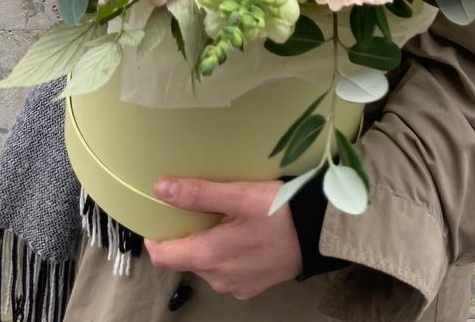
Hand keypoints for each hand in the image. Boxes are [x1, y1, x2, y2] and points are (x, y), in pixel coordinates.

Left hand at [144, 177, 302, 299]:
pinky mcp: (251, 287)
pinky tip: (240, 232)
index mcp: (210, 256)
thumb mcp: (240, 194)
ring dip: (206, 242)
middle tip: (195, 205)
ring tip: (220, 215)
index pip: (162, 256)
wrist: (321, 233)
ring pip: (206, 264)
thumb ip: (199, 193)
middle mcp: (218, 278)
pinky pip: (225, 270)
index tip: (157, 215)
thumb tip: (160, 188)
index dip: (154, 237)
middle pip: (185, 257)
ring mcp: (235, 285)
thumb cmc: (281, 210)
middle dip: (185, 234)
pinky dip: (225, 253)